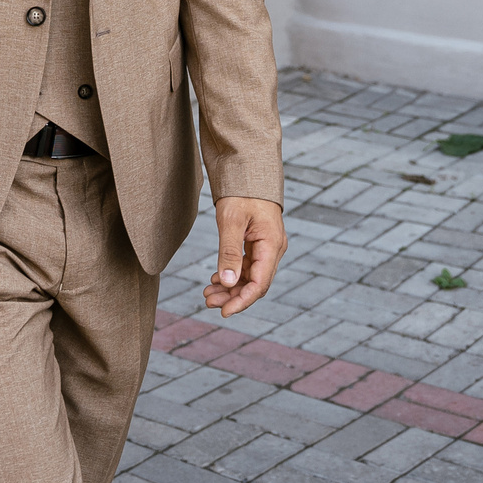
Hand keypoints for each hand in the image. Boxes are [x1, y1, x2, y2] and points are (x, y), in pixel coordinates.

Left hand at [204, 196, 285, 317]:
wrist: (247, 170)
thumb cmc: (241, 192)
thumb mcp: (232, 221)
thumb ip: (230, 252)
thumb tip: (227, 282)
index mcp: (272, 244)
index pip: (260, 283)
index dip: (242, 300)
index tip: (224, 311)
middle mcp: (273, 248)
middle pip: (255, 283)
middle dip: (232, 296)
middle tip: (208, 302)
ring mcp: (267, 246)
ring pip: (250, 276)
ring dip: (230, 287)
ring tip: (208, 294)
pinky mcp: (258, 243)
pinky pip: (247, 266)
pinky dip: (231, 274)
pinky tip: (215, 279)